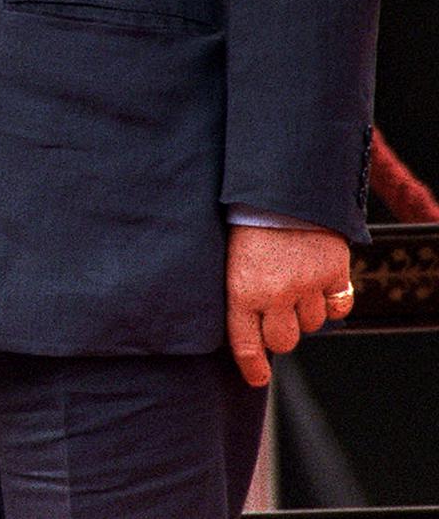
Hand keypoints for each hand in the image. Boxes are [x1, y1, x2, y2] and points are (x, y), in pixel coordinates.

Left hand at [226, 222, 353, 387]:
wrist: (279, 190)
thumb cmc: (245, 221)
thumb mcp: (230, 258)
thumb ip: (239, 290)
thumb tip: (249, 326)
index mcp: (241, 290)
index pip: (246, 343)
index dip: (252, 366)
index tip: (256, 378)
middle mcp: (276, 294)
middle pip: (283, 341)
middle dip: (277, 334)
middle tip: (274, 313)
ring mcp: (308, 285)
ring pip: (311, 324)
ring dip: (303, 312)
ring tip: (293, 284)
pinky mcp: (335, 273)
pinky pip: (338, 307)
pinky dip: (331, 302)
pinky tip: (320, 286)